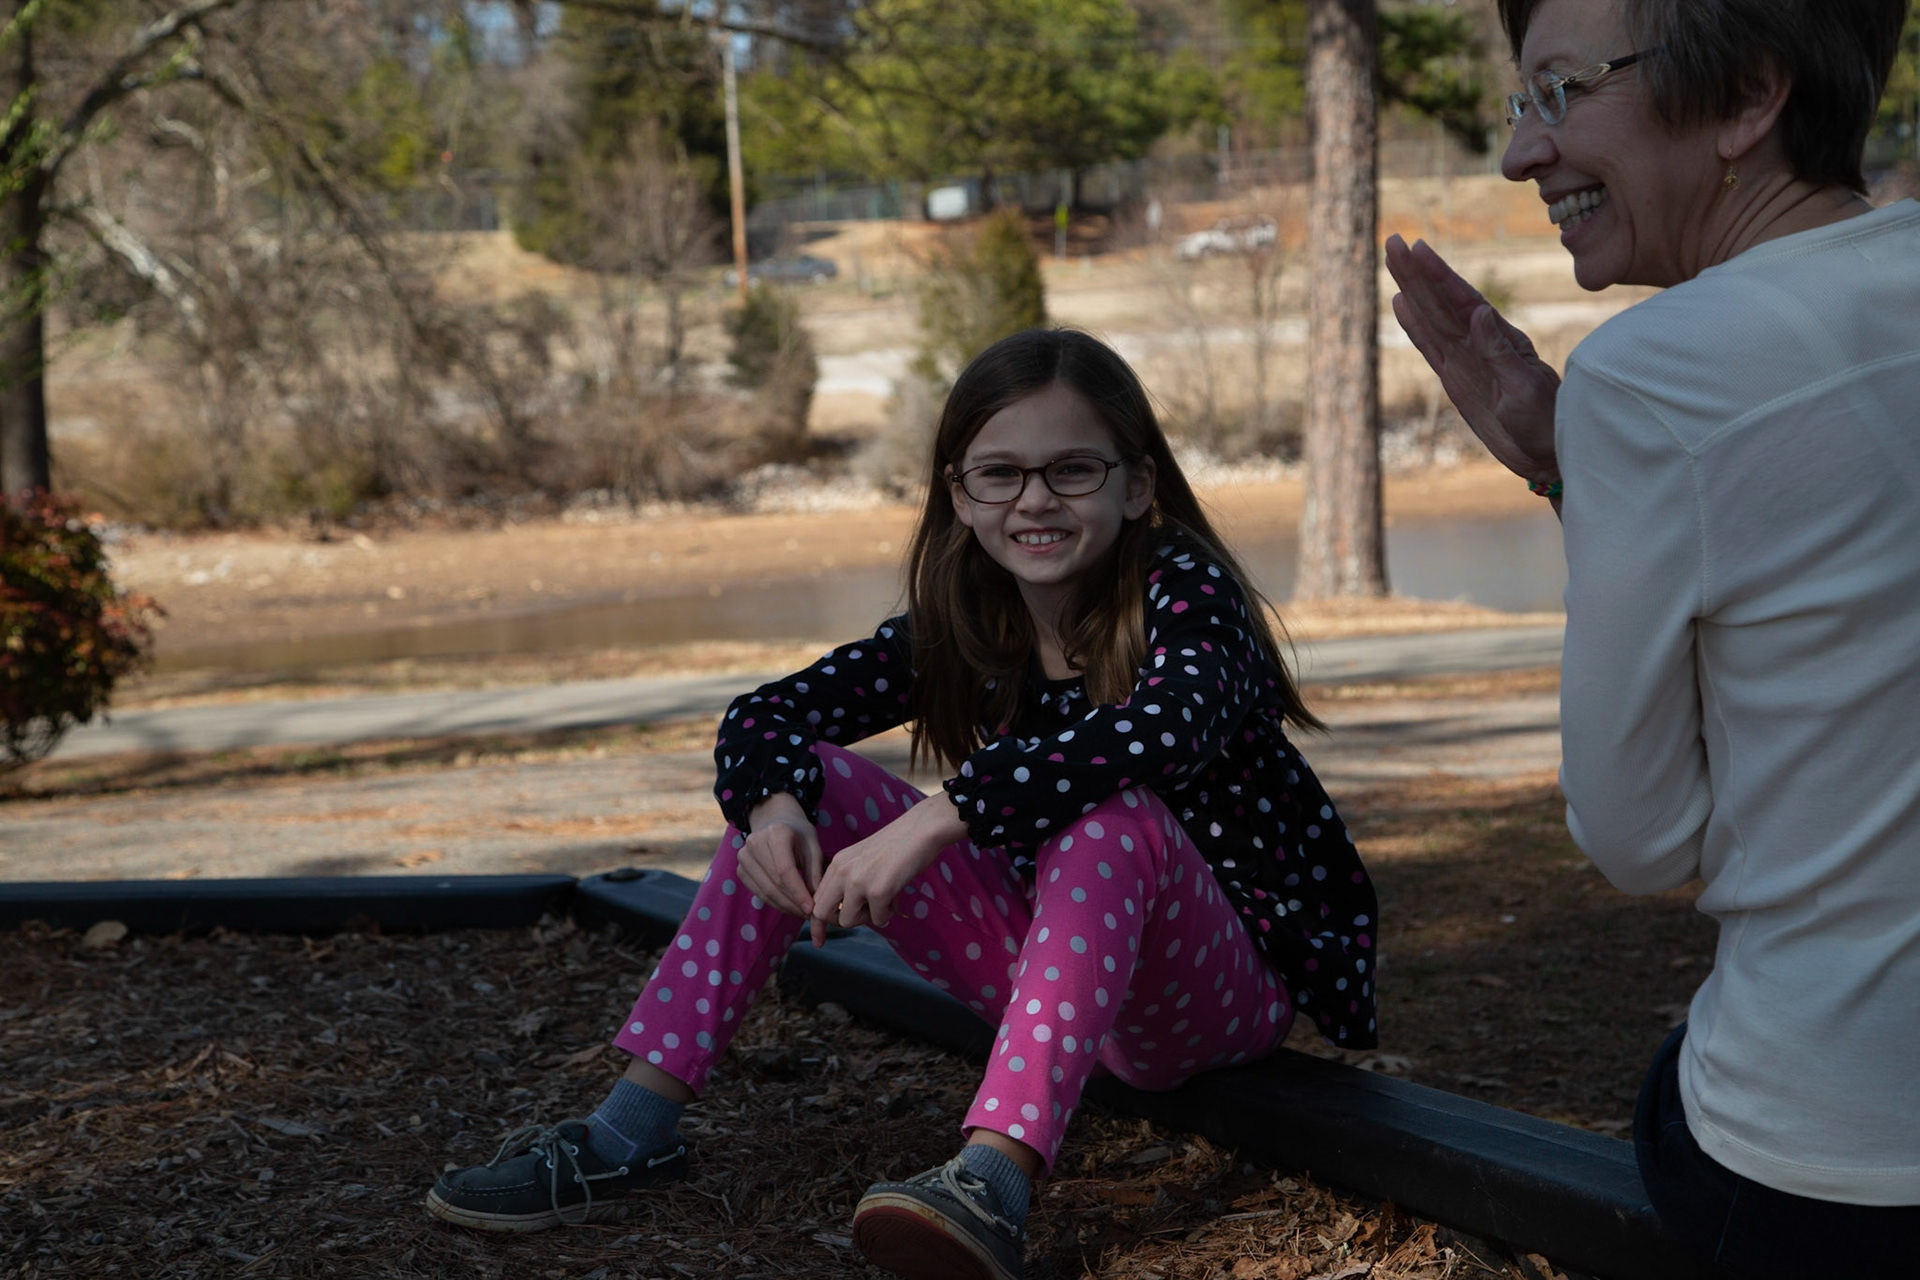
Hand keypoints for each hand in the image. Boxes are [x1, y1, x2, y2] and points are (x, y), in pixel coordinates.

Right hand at [735, 793, 823, 921]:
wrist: (775, 821)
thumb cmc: (798, 834)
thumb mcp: (813, 846)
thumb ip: (815, 872)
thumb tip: (818, 903)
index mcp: (776, 833)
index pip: (785, 870)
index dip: (798, 892)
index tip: (812, 909)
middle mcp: (755, 843)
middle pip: (774, 883)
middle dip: (794, 903)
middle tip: (811, 916)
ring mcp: (744, 856)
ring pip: (765, 891)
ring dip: (785, 907)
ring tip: (803, 914)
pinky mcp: (741, 869)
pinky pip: (758, 892)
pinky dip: (775, 903)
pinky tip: (790, 907)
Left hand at [809, 795, 967, 947]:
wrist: (922, 829)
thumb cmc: (898, 845)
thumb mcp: (863, 859)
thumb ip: (849, 881)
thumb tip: (844, 912)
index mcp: (837, 864)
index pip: (816, 899)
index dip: (818, 922)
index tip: (819, 940)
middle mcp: (842, 872)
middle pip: (822, 913)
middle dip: (839, 922)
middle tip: (863, 916)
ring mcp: (858, 882)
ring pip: (848, 921)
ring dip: (868, 918)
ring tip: (884, 900)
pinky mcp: (878, 891)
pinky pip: (878, 920)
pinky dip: (889, 913)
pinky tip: (897, 895)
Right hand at [1385, 234, 1562, 482]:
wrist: (1553, 451)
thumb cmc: (1547, 421)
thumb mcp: (1525, 390)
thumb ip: (1500, 352)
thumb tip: (1480, 312)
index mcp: (1497, 341)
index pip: (1461, 301)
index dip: (1438, 275)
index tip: (1418, 248)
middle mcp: (1478, 344)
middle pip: (1440, 302)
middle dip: (1417, 273)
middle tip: (1393, 241)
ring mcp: (1467, 360)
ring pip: (1432, 318)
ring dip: (1413, 290)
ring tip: (1394, 261)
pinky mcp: (1457, 380)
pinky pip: (1431, 347)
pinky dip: (1414, 325)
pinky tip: (1401, 305)